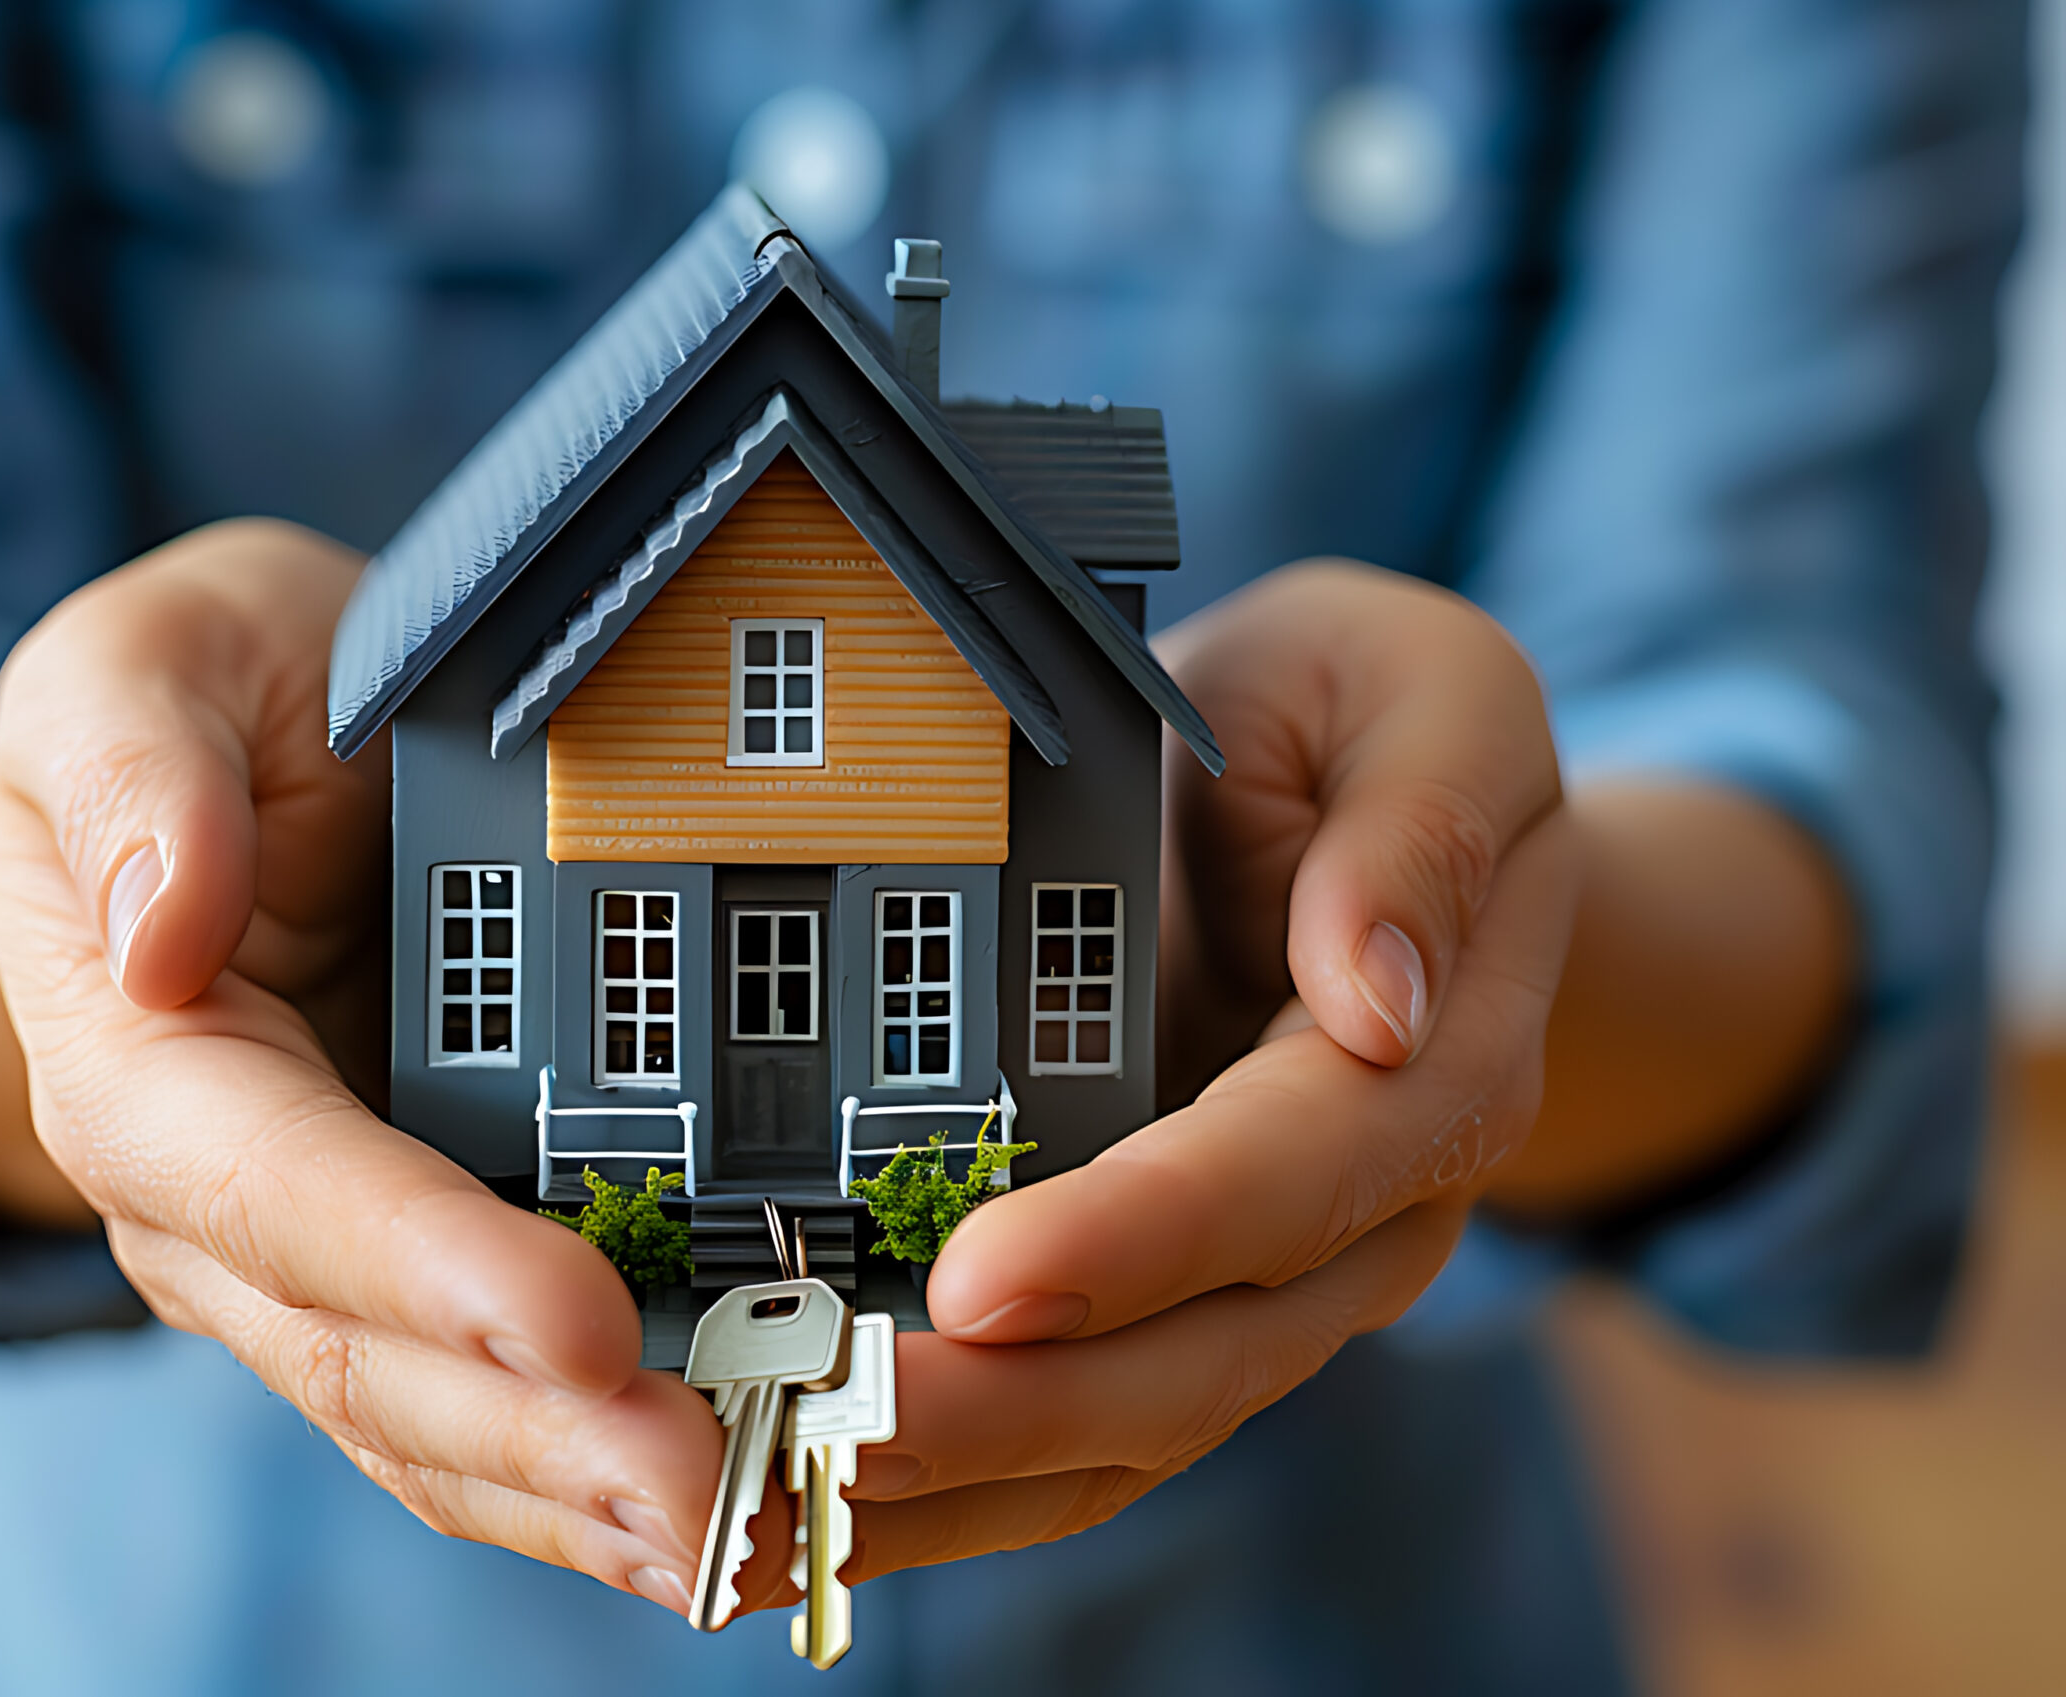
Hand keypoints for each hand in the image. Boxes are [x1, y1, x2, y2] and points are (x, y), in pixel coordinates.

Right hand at [0, 520, 725, 1616]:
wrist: (241, 763)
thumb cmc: (198, 696)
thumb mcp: (141, 661)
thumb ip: (128, 768)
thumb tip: (162, 928)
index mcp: (142, 1065)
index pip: (271, 1188)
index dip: (419, 1261)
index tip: (576, 1321)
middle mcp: (218, 1205)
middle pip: (362, 1352)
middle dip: (535, 1431)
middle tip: (710, 1483)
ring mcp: (320, 1257)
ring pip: (429, 1418)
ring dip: (576, 1494)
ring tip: (736, 1535)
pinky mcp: (421, 1266)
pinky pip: (486, 1402)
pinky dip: (585, 1475)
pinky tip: (710, 1519)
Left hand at [728, 559, 1577, 1602]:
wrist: (1352, 801)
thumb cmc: (1367, 722)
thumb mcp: (1431, 696)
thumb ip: (1420, 823)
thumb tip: (1376, 991)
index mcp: (1432, 1065)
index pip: (1290, 1178)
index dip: (1143, 1239)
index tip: (982, 1279)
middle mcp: (1357, 1216)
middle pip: (1201, 1359)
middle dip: (1013, 1409)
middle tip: (828, 1430)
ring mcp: (1256, 1278)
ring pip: (1122, 1432)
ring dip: (953, 1486)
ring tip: (775, 1510)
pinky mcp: (1155, 1292)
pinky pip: (1064, 1420)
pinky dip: (942, 1482)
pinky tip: (798, 1503)